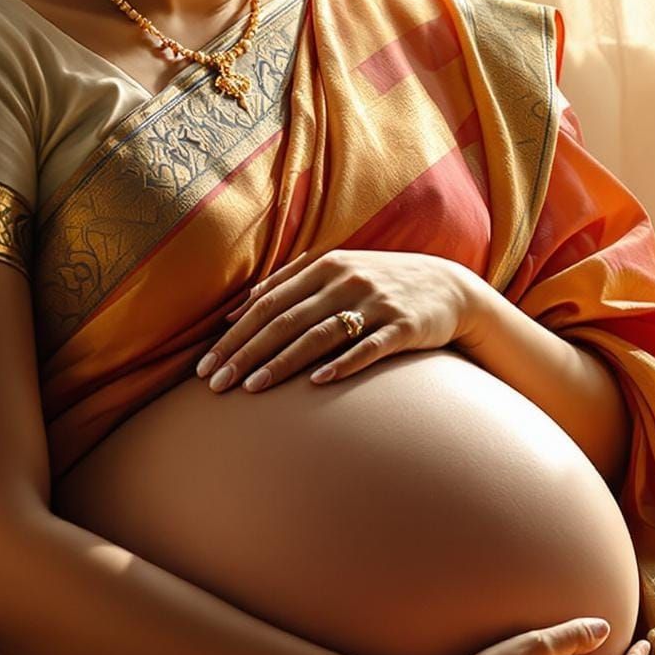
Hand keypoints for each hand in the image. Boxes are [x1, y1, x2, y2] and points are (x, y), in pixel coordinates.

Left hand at [196, 249, 476, 391]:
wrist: (448, 287)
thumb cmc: (380, 283)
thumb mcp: (335, 273)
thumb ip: (286, 286)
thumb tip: (235, 311)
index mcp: (324, 266)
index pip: (267, 304)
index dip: (234, 335)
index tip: (206, 366)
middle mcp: (346, 280)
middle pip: (285, 320)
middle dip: (246, 353)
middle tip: (216, 384)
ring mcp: (376, 302)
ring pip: (319, 335)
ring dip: (282, 363)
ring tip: (253, 389)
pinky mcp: (404, 326)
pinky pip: (368, 348)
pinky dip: (341, 364)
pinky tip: (317, 383)